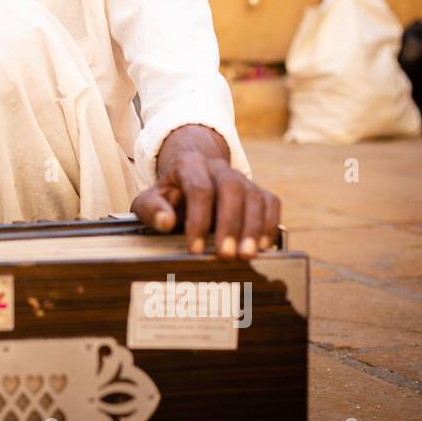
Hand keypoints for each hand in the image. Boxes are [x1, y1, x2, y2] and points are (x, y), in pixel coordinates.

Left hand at [132, 150, 281, 257]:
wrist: (189, 175)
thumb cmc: (169, 195)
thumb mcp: (150, 199)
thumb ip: (152, 209)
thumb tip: (166, 221)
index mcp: (189, 165)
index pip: (198, 188)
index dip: (198, 219)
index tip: (194, 249)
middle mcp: (218, 168)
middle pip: (231, 188)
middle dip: (230, 223)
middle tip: (226, 254)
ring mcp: (241, 179)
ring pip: (255, 196)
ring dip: (253, 228)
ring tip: (246, 255)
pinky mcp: (256, 191)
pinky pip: (271, 203)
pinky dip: (270, 224)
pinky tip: (263, 246)